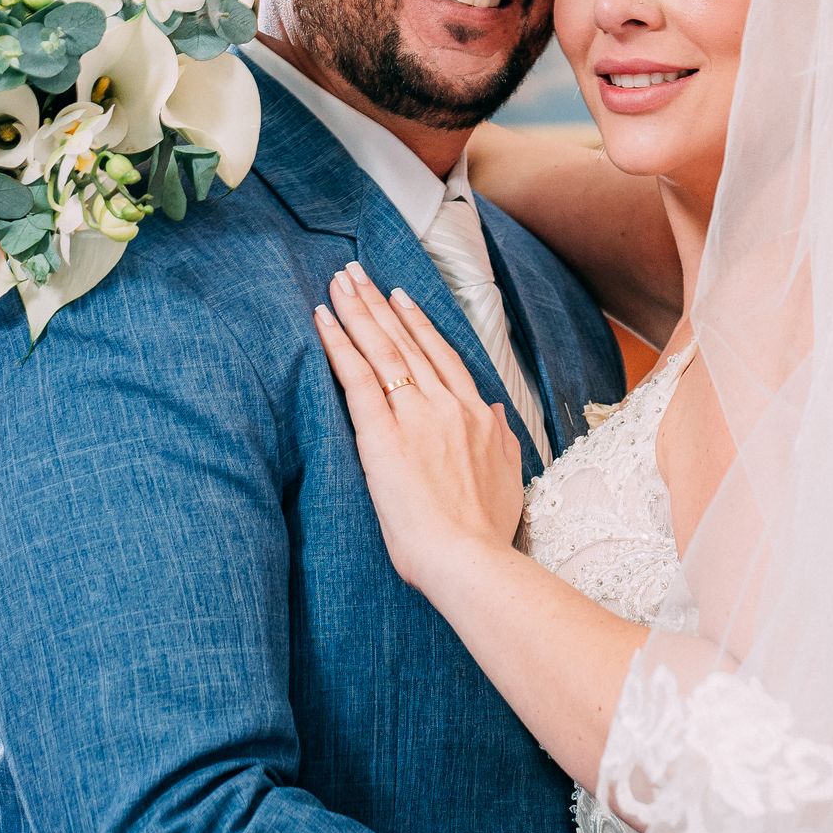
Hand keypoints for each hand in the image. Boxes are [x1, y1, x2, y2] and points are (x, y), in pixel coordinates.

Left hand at [315, 265, 524, 600]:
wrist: (470, 559)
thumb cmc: (486, 532)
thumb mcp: (509, 478)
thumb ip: (502, 439)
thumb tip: (497, 411)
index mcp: (476, 416)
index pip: (442, 357)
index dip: (419, 325)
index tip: (401, 299)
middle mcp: (446, 406)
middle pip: (408, 342)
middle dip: (380, 304)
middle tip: (359, 274)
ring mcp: (414, 416)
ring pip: (383, 349)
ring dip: (359, 310)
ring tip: (340, 282)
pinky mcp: (382, 435)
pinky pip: (357, 377)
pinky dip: (339, 343)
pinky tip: (323, 318)